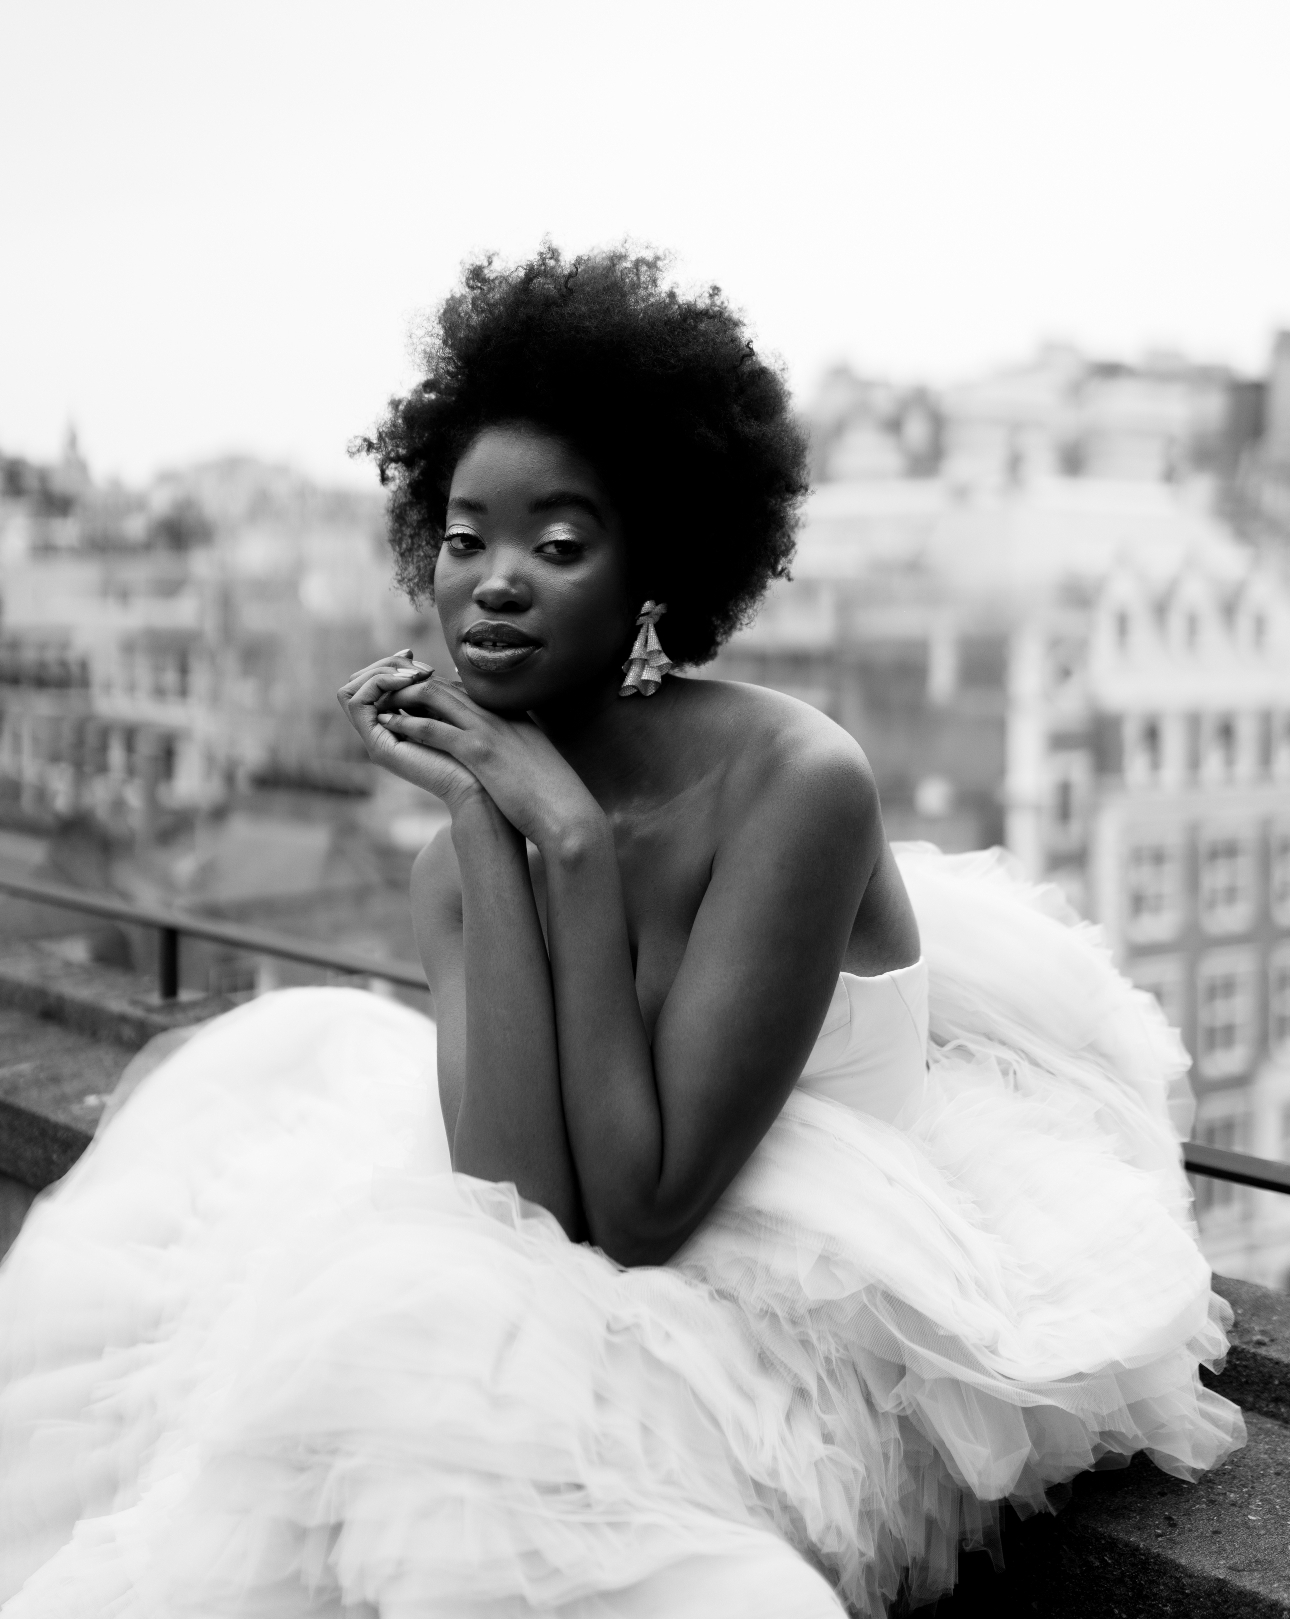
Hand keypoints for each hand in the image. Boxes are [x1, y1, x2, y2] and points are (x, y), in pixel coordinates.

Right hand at [336, 653, 482, 810]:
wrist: (476, 785)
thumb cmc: (469, 751)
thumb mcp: (442, 709)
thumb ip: (423, 691)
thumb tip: (412, 660)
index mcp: (391, 724)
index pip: (368, 684)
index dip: (386, 664)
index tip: (413, 656)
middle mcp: (378, 732)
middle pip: (355, 684)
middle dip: (383, 665)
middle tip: (415, 665)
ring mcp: (375, 740)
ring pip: (350, 690)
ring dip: (381, 672)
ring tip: (414, 675)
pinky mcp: (377, 746)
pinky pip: (358, 704)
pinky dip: (379, 685)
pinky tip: (409, 682)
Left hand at [371, 675, 601, 847]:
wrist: (568, 814)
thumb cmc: (555, 797)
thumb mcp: (536, 763)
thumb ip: (519, 749)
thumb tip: (508, 756)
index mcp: (513, 716)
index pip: (467, 691)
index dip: (436, 690)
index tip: (414, 696)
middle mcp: (499, 715)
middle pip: (446, 686)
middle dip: (413, 685)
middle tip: (387, 692)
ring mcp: (489, 730)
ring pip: (435, 697)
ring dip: (403, 697)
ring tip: (380, 702)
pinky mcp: (479, 751)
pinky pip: (434, 729)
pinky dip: (408, 723)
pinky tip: (389, 725)